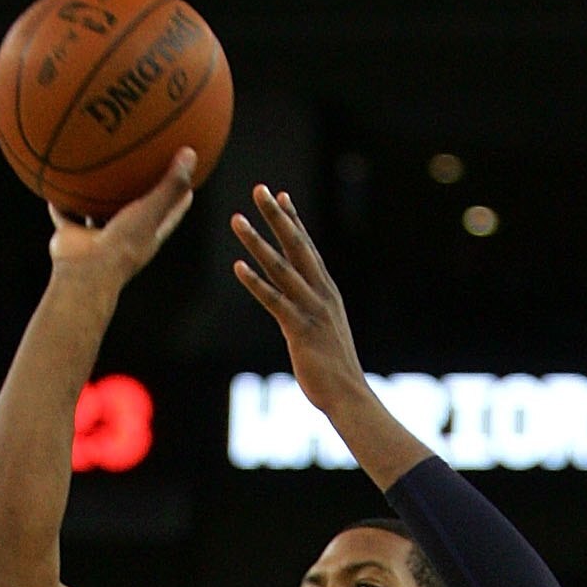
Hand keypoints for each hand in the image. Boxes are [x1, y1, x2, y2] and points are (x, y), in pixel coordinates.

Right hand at [47, 149, 198, 287]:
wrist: (84, 272)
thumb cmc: (122, 246)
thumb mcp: (151, 211)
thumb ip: (170, 185)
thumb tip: (191, 153)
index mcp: (146, 236)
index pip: (169, 215)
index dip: (180, 199)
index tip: (188, 182)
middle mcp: (123, 237)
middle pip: (134, 211)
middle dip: (138, 192)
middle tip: (142, 167)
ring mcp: (97, 237)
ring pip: (97, 211)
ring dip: (96, 195)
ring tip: (96, 170)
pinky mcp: (73, 236)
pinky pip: (64, 213)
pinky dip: (60, 200)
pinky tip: (56, 180)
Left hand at [231, 185, 367, 415]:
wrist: (349, 396)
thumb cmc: (335, 369)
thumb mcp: (325, 332)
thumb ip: (312, 313)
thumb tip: (300, 309)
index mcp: (326, 291)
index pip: (307, 247)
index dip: (293, 220)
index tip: (279, 195)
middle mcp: (320, 293)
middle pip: (296, 245)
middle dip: (277, 216)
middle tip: (258, 189)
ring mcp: (311, 310)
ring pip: (281, 267)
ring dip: (257, 241)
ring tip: (238, 220)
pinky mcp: (299, 330)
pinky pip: (274, 301)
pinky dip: (255, 283)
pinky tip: (238, 266)